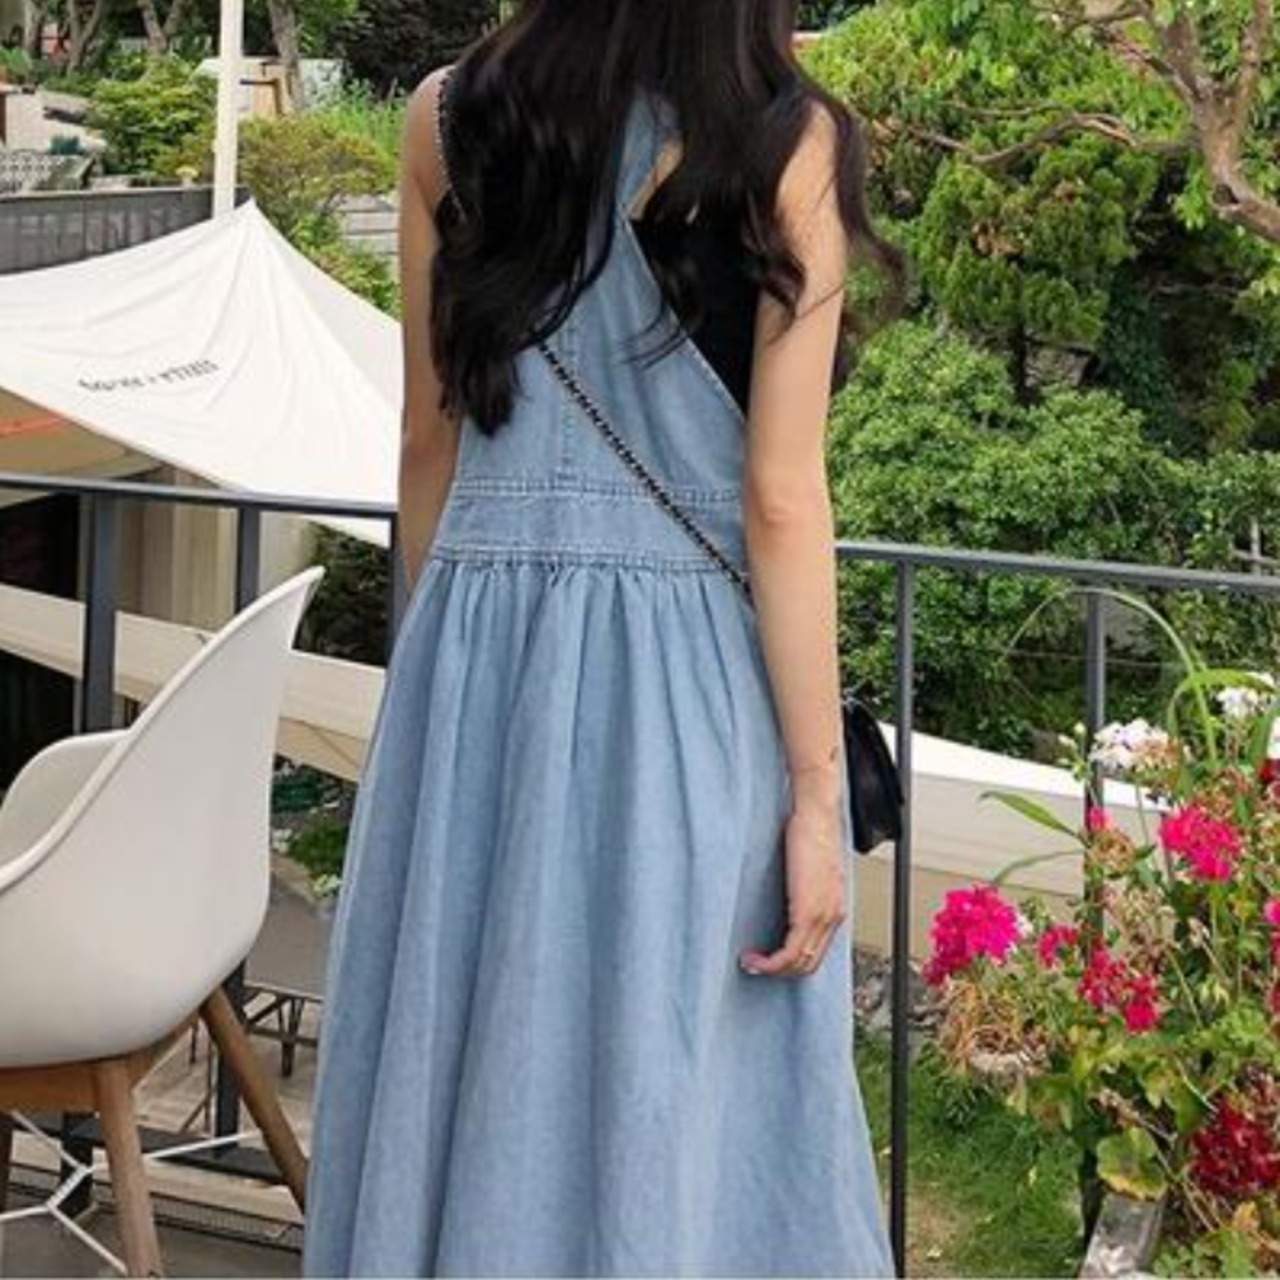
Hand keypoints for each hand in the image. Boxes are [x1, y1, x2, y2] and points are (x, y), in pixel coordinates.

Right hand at [739, 798, 847, 978]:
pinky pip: (790, 951)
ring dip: (771, 968)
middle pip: (808, 963)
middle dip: (779, 971)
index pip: (816, 951)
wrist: (816, 815)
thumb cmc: (811, 831)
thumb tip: (786, 897)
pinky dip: (770, 962)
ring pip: (799, 962)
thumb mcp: (809, 867)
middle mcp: (833, 916)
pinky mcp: (809, 912)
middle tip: (754, 965)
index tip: (768, 959)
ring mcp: (823, 916)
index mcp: (835, 907)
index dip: (791, 962)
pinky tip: (753, 957)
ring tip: (749, 962)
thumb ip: (803, 887)